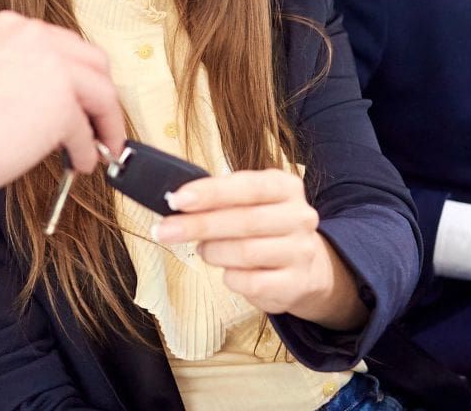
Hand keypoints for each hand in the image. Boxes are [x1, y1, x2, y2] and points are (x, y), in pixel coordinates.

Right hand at [0, 11, 124, 198]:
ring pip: (102, 94)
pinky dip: (88, 152)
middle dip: (101, 95)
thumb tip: (53, 103)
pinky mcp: (63, 104)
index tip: (82, 98)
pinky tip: (79, 163)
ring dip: (105, 124)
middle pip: (93, 62)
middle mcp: (36, 37)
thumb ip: (21, 76)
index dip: (78, 77)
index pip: (64, 46)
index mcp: (12, 27)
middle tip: (99, 122)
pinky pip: (87, 132)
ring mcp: (53, 67)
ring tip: (99, 147)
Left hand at [155, 169, 367, 330]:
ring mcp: (301, 251)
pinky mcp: (295, 284)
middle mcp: (299, 217)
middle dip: (198, 225)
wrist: (307, 268)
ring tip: (204, 250)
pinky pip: (250, 283)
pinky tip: (229, 271)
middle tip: (164, 230)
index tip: (177, 199)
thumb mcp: (249, 203)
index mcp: (285, 187)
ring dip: (214, 252)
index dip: (210, 192)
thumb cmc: (264, 228)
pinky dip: (230, 277)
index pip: (247, 186)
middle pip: (243, 220)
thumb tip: (176, 203)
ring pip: (245, 253)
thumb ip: (219, 200)